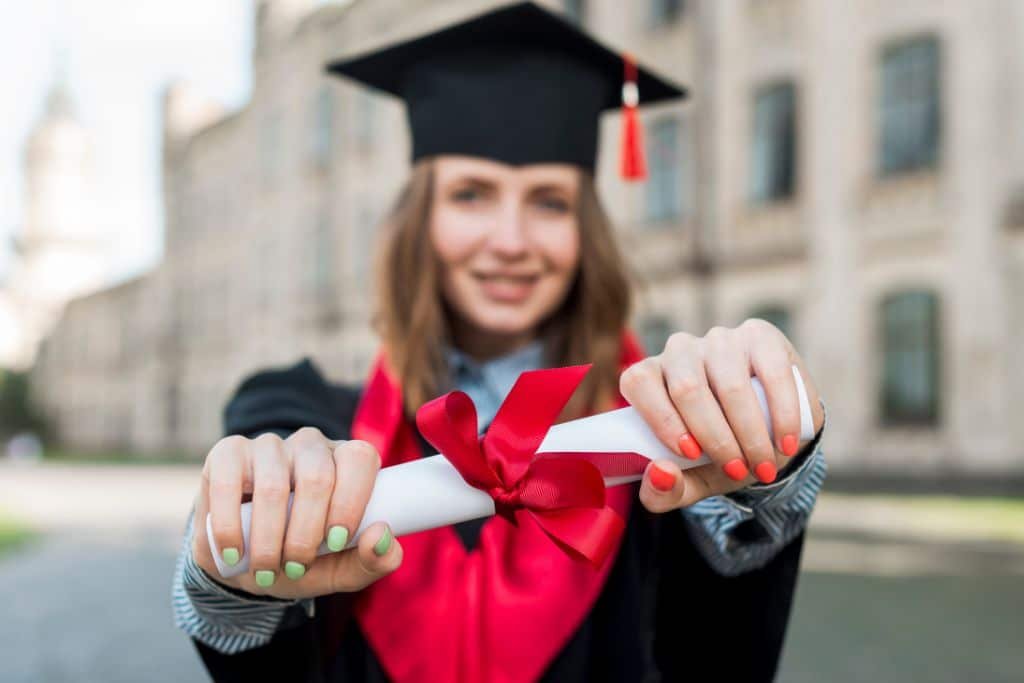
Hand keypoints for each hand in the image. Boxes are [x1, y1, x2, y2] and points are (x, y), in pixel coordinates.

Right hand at [191, 428, 402, 599]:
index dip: (350, 502)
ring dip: (269, 539)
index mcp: (346, 462)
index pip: (359, 460)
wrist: (244, 564)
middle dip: (306, 534)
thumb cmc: (302, 560)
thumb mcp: (342, 569)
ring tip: (266, 571)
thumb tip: (383, 536)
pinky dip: (230, 527)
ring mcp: (268, 445)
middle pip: (317, 476)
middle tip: (296, 568)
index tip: (335, 543)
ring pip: (273, 484)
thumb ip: (374, 560)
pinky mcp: (228, 452)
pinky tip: (234, 553)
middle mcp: (310, 445)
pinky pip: (229, 483)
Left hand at [619, 319, 824, 512]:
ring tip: (764, 465)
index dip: (662, 419)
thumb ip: (664, 491)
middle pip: (688, 389)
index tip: (691, 454)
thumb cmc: (717, 455)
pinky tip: (786, 441)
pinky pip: (772, 372)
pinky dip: (782, 413)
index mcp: (649, 377)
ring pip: (730, 385)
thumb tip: (660, 473)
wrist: (765, 437)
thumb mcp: (688, 480)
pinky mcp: (759, 336)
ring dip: (750, 433)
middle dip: (716, 440)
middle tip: (738, 472)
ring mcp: (720, 340)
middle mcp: (679, 351)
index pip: (639, 383)